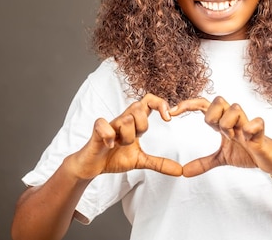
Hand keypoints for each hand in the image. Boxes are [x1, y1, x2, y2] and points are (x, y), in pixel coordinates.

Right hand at [68, 94, 182, 179]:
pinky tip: (110, 145)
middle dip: (142, 126)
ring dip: (127, 137)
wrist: (92, 167)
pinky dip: (109, 137)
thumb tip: (180, 171)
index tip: (168, 119)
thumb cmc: (114, 158)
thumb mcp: (141, 161)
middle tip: (136, 139)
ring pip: (126, 119)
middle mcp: (123, 119)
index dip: (160, 104)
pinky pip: (104, 125)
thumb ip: (159, 163)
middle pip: (139, 107)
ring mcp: (110, 124)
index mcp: (134, 122)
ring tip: (119, 146)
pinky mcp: (97, 131)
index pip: (149, 100)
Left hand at [172, 96, 271, 177]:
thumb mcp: (221, 158)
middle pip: (218, 100)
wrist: (271, 160)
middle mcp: (234, 119)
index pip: (203, 105)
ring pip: (235, 108)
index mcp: (223, 122)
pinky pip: (256, 123)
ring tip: (232, 138)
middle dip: (212, 115)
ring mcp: (247, 123)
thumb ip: (204, 163)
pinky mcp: (261, 132)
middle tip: (216, 131)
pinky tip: (247, 140)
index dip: (187, 105)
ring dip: (228, 124)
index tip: (171, 113)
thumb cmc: (248, 153)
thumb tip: (184, 172)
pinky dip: (250, 130)